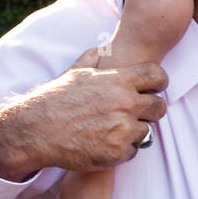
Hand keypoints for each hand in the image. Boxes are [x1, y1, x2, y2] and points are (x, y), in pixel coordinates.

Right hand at [0, 49, 167, 180]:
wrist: (37, 131)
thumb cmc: (55, 100)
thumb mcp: (76, 72)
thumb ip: (94, 58)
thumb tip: (103, 47)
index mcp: (119, 81)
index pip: (158, 76)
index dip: (159, 83)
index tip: (156, 89)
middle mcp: (126, 103)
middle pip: (159, 107)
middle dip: (151, 110)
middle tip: (138, 114)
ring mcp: (123, 128)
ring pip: (146, 131)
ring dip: (135, 131)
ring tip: (114, 131)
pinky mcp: (118, 151)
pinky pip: (133, 151)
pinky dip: (122, 150)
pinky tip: (105, 144)